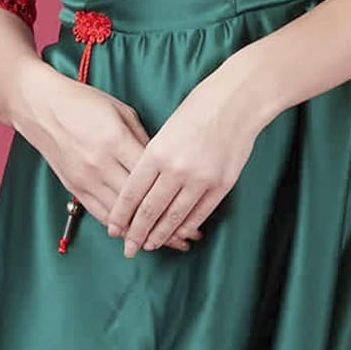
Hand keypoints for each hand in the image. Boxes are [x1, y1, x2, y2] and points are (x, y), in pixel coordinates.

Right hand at [11, 62, 204, 251]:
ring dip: (143, 232)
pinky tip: (134, 234)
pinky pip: (99, 213)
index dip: (172, 199)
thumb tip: (163, 166)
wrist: (42, 106)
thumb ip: (143, 140)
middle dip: (163, 224)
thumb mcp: (122, 112)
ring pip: (119, 215)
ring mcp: (85, 178)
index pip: (150, 177)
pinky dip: (118, 226)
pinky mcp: (74, 187)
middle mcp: (100, 163)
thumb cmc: (85, 102)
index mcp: (116, 140)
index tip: (192, 212)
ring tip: (165, 244)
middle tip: (186, 240)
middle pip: (138, 203)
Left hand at [103, 56, 264, 255]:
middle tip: (128, 248)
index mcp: (157, 152)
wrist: (236, 102)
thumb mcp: (164, 129)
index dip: (121, 215)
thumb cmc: (198, 108)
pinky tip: (177, 234)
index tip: (113, 229)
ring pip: (174, 217)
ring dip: (160, 235)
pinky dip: (185, 227)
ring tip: (149, 245)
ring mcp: (200, 180)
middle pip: (149, 211)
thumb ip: (152, 159)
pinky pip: (198, 214)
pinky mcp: (221, 186)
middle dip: (136, 233)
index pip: (132, 193)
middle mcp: (176, 169)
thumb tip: (139, 190)